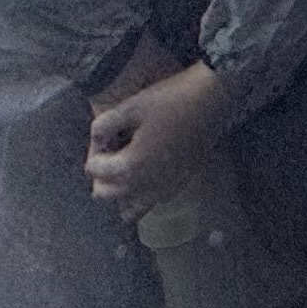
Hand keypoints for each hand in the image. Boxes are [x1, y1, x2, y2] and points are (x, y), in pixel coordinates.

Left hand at [85, 58, 232, 222]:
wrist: (213, 99)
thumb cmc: (171, 99)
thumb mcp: (132, 105)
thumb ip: (104, 125)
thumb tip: (95, 138)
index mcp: (130, 166)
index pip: (95, 171)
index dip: (94, 151)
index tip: (103, 136)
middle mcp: (146, 185)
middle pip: (109, 195)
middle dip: (102, 177)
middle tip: (109, 153)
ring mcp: (166, 187)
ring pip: (133, 208)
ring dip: (123, 193)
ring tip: (126, 168)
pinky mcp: (182, 182)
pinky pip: (155, 200)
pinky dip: (145, 193)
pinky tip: (150, 171)